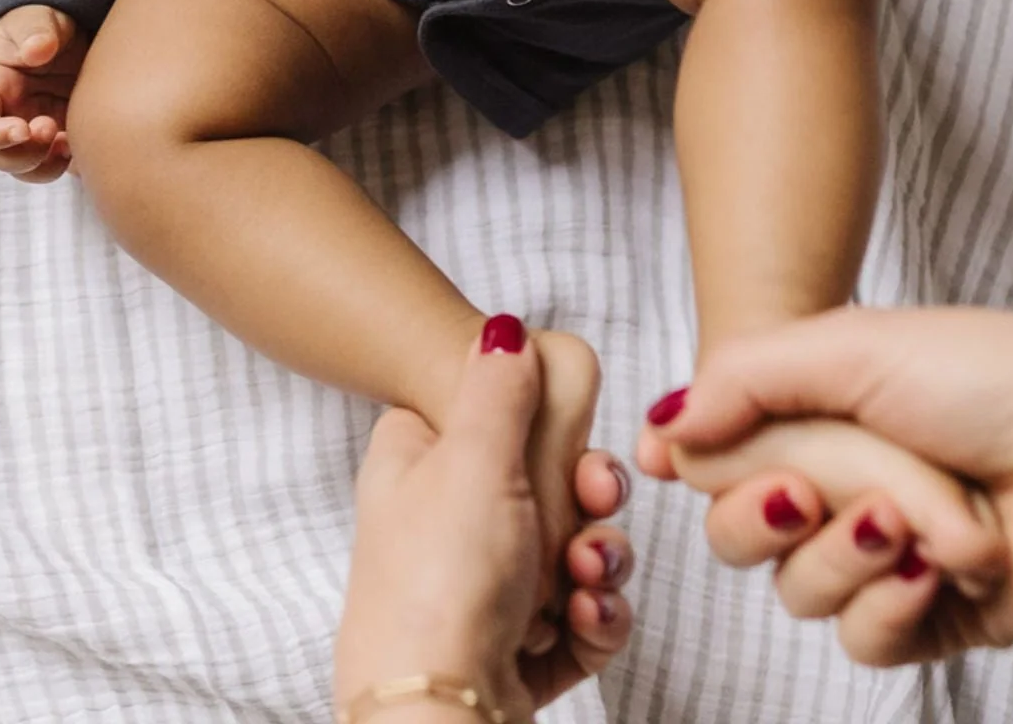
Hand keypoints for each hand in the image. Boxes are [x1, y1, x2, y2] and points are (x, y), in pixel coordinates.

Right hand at [0, 4, 86, 182]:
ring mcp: (32, 130)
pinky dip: (71, 165)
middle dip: (23, 154)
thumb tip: (37, 49)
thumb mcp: (37, 18)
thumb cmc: (40, 24)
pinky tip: (87, 148)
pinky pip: (59, 163)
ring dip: (46, 166)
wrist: (63, 32)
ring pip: (28, 168)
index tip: (21, 130)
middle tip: (50, 130)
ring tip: (70, 143)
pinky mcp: (59, 136)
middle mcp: (7, 116)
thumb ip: (36, 30)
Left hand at [335, 327, 636, 719]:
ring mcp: (478, 593)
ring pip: (569, 552)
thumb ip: (499, 387)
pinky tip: (587, 620)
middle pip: (543, 485)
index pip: (485, 415)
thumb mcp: (474, 458)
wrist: (438, 718)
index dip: (539, 421)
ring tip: (587, 579)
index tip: (575, 430)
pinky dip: (593, 618)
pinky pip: (578, 617)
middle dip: (587, 500)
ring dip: (596, 562)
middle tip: (597, 503)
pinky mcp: (512, 651)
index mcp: (415, 464)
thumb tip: (502, 328)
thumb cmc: (440, 584)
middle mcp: (442, 526)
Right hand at [650, 308, 1012, 662]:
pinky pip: (858, 639)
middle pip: (737, 527)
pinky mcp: (928, 618)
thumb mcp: (856, 346)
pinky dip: (894, 603)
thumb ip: (745, 380)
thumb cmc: (1005, 383)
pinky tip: (940, 570)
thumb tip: (661, 428)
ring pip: (796, 588)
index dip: (701, 461)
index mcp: (822, 405)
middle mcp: (844, 478)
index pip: (713, 450)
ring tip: (930, 522)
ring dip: (857, 552)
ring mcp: (885, 553)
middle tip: (823, 489)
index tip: (676, 461)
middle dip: (779, 506)